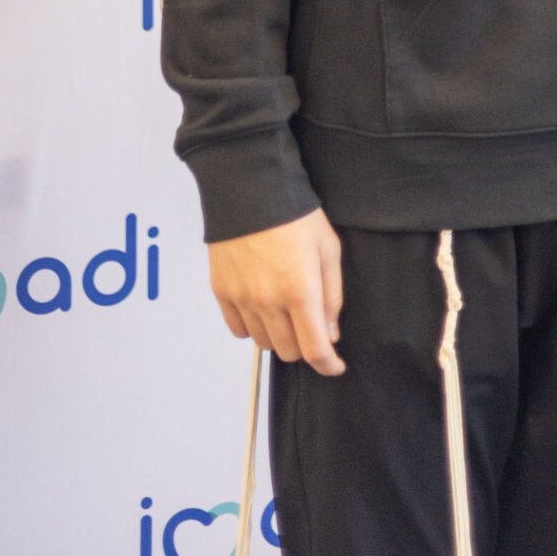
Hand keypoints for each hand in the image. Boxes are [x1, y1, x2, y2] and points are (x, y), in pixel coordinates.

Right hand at [208, 209, 344, 374]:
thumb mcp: (328, 249)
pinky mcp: (222, 293)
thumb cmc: (294, 214)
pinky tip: (262, 306)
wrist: (251, 189)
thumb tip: (331, 332)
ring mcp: (242, 299)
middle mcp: (268, 301)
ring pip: (263, 343)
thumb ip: (332, 295)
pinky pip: (238, 330)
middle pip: (288, 351)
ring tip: (285, 309)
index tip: (334, 366)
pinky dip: (253, 326)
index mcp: (300, 290)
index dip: (328, 364)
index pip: (314, 349)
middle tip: (310, 324)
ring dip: (278, 335)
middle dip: (304, 345)